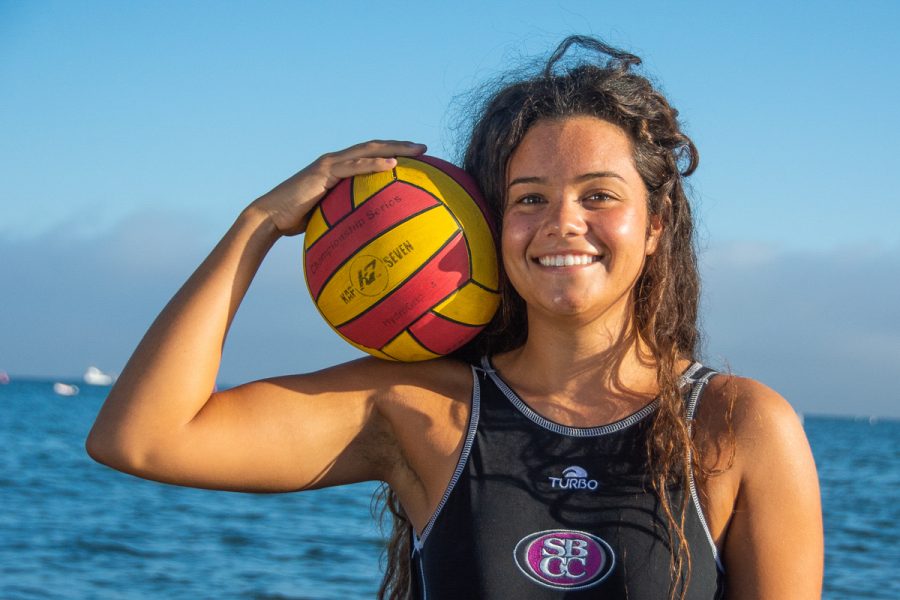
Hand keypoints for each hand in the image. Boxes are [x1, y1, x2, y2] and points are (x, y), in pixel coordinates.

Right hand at [249, 140, 426, 236]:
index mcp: (338, 168)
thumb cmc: (298, 220)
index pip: (369, 156)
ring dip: (394, 149)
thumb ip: (345, 214)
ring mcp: (330, 164)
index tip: (415, 157)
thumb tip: (365, 231)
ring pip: (368, 151)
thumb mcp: (327, 216)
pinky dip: (374, 164)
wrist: (272, 216)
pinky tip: (392, 165)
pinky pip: (354, 166)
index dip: (392, 153)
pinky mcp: (324, 172)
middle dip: (401, 145)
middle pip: (374, 147)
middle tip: (425, 148)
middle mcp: (335, 160)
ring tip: (417, 151)